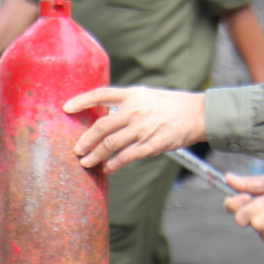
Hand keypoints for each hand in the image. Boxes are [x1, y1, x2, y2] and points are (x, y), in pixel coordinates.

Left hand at [66, 86, 206, 173]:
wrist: (197, 114)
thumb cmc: (171, 105)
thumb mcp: (147, 96)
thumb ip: (127, 104)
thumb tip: (105, 117)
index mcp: (132, 95)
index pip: (101, 94)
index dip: (82, 101)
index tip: (66, 108)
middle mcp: (135, 110)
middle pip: (101, 126)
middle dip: (85, 140)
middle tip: (77, 150)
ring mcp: (142, 128)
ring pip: (110, 144)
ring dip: (95, 155)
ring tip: (87, 162)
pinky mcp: (151, 145)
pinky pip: (126, 157)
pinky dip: (113, 164)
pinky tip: (107, 168)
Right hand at [224, 171, 263, 246]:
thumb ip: (249, 182)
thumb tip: (228, 177)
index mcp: (251, 201)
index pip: (230, 205)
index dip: (235, 202)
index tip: (245, 196)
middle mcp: (253, 216)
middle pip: (240, 216)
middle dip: (257, 206)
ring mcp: (261, 229)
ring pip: (256, 223)